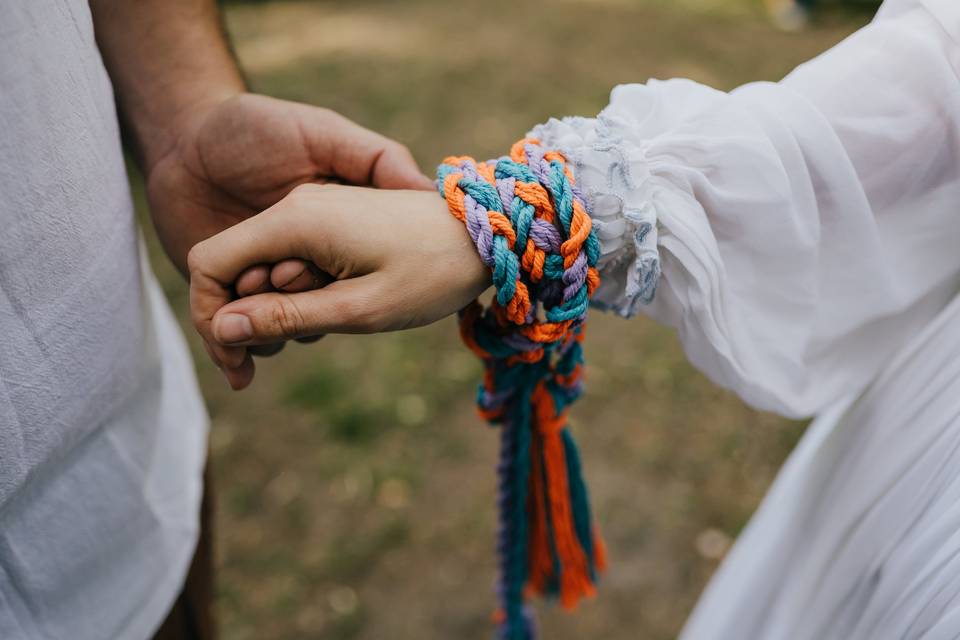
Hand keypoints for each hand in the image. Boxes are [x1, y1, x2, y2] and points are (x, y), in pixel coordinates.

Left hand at [144, 92, 432, 353]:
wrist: (184, 131)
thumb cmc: (258, 126)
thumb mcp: (327, 133)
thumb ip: (378, 157)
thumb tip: (427, 185)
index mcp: (326, 231)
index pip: (338, 280)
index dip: (315, 285)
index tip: (298, 268)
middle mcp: (301, 259)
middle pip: (310, 313)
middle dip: (289, 314)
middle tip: (264, 284)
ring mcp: (264, 278)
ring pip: (278, 331)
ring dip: (261, 338)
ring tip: (231, 320)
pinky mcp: (227, 290)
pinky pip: (240, 336)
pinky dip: (235, 352)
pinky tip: (235, 370)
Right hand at [188, 184, 490, 389]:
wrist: (490, 234)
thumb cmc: (432, 272)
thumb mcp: (360, 307)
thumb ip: (287, 316)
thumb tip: (223, 328)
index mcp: (295, 221)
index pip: (210, 265)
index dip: (211, 317)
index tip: (239, 362)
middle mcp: (295, 208)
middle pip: (234, 268)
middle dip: (247, 317)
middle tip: (306, 343)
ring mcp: (314, 210)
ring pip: (265, 267)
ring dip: (282, 305)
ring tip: (344, 312)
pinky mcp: (332, 220)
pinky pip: (294, 259)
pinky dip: (302, 290)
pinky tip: (347, 300)